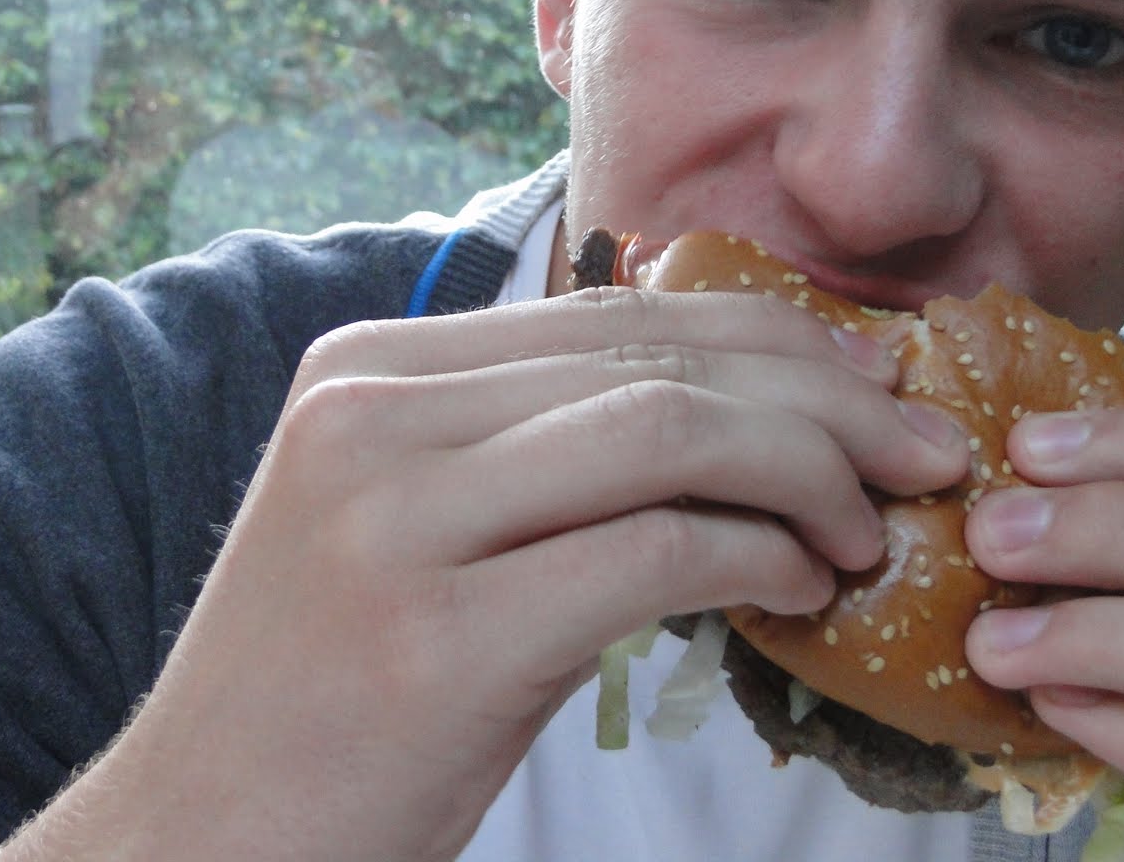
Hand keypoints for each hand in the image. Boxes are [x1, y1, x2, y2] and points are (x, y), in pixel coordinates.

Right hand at [0, 285, 965, 861]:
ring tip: (868, 534)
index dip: (772, 340)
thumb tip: (737, 408)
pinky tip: (804, 590)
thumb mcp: (415, 525)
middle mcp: (372, 413)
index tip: (872, 386)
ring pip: (670, 432)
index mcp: (370, 368)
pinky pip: (655, 551)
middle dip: (825, 397)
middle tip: (923, 452)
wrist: (200, 838)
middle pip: (659, 359)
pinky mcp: (436, 637)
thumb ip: (536, 444)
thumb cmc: (328, 691)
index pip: (618, 314)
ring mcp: (394, 518)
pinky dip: (762, 557)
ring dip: (808, 475)